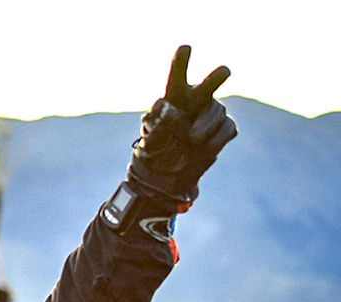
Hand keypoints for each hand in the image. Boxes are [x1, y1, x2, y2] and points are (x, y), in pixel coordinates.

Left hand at [130, 45, 235, 201]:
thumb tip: (172, 108)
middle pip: (209, 84)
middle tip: (225, 71)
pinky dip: (216, 139)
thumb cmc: (156, 152)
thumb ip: (159, 124)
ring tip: (192, 139)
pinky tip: (204, 147)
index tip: (185, 48)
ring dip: (205, 126)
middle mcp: (196, 100)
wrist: (169, 175)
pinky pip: (227, 129)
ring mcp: (211, 113)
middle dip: (216, 78)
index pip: (176, 77)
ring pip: (217, 111)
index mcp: (174, 98)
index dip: (181, 62)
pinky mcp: (223, 128)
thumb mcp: (151, 140)